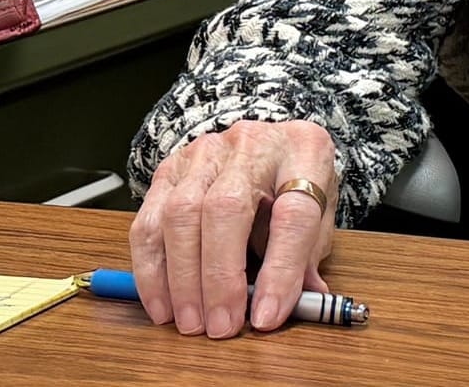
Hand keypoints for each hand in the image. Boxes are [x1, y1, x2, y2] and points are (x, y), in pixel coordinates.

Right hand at [128, 119, 337, 338]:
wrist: (268, 141)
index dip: (280, 270)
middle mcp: (252, 145)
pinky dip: (151, 270)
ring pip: (180, 213)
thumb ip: (309, 257)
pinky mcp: (169, 168)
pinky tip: (162, 303)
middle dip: (219, 278)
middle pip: (225, 209)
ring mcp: (206, 152)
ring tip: (191, 322)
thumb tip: (304, 305)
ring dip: (181, 279)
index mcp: (303, 152)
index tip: (267, 316)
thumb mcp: (320, 213)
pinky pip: (149, 221)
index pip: (293, 213)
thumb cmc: (295, 180)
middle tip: (220, 327)